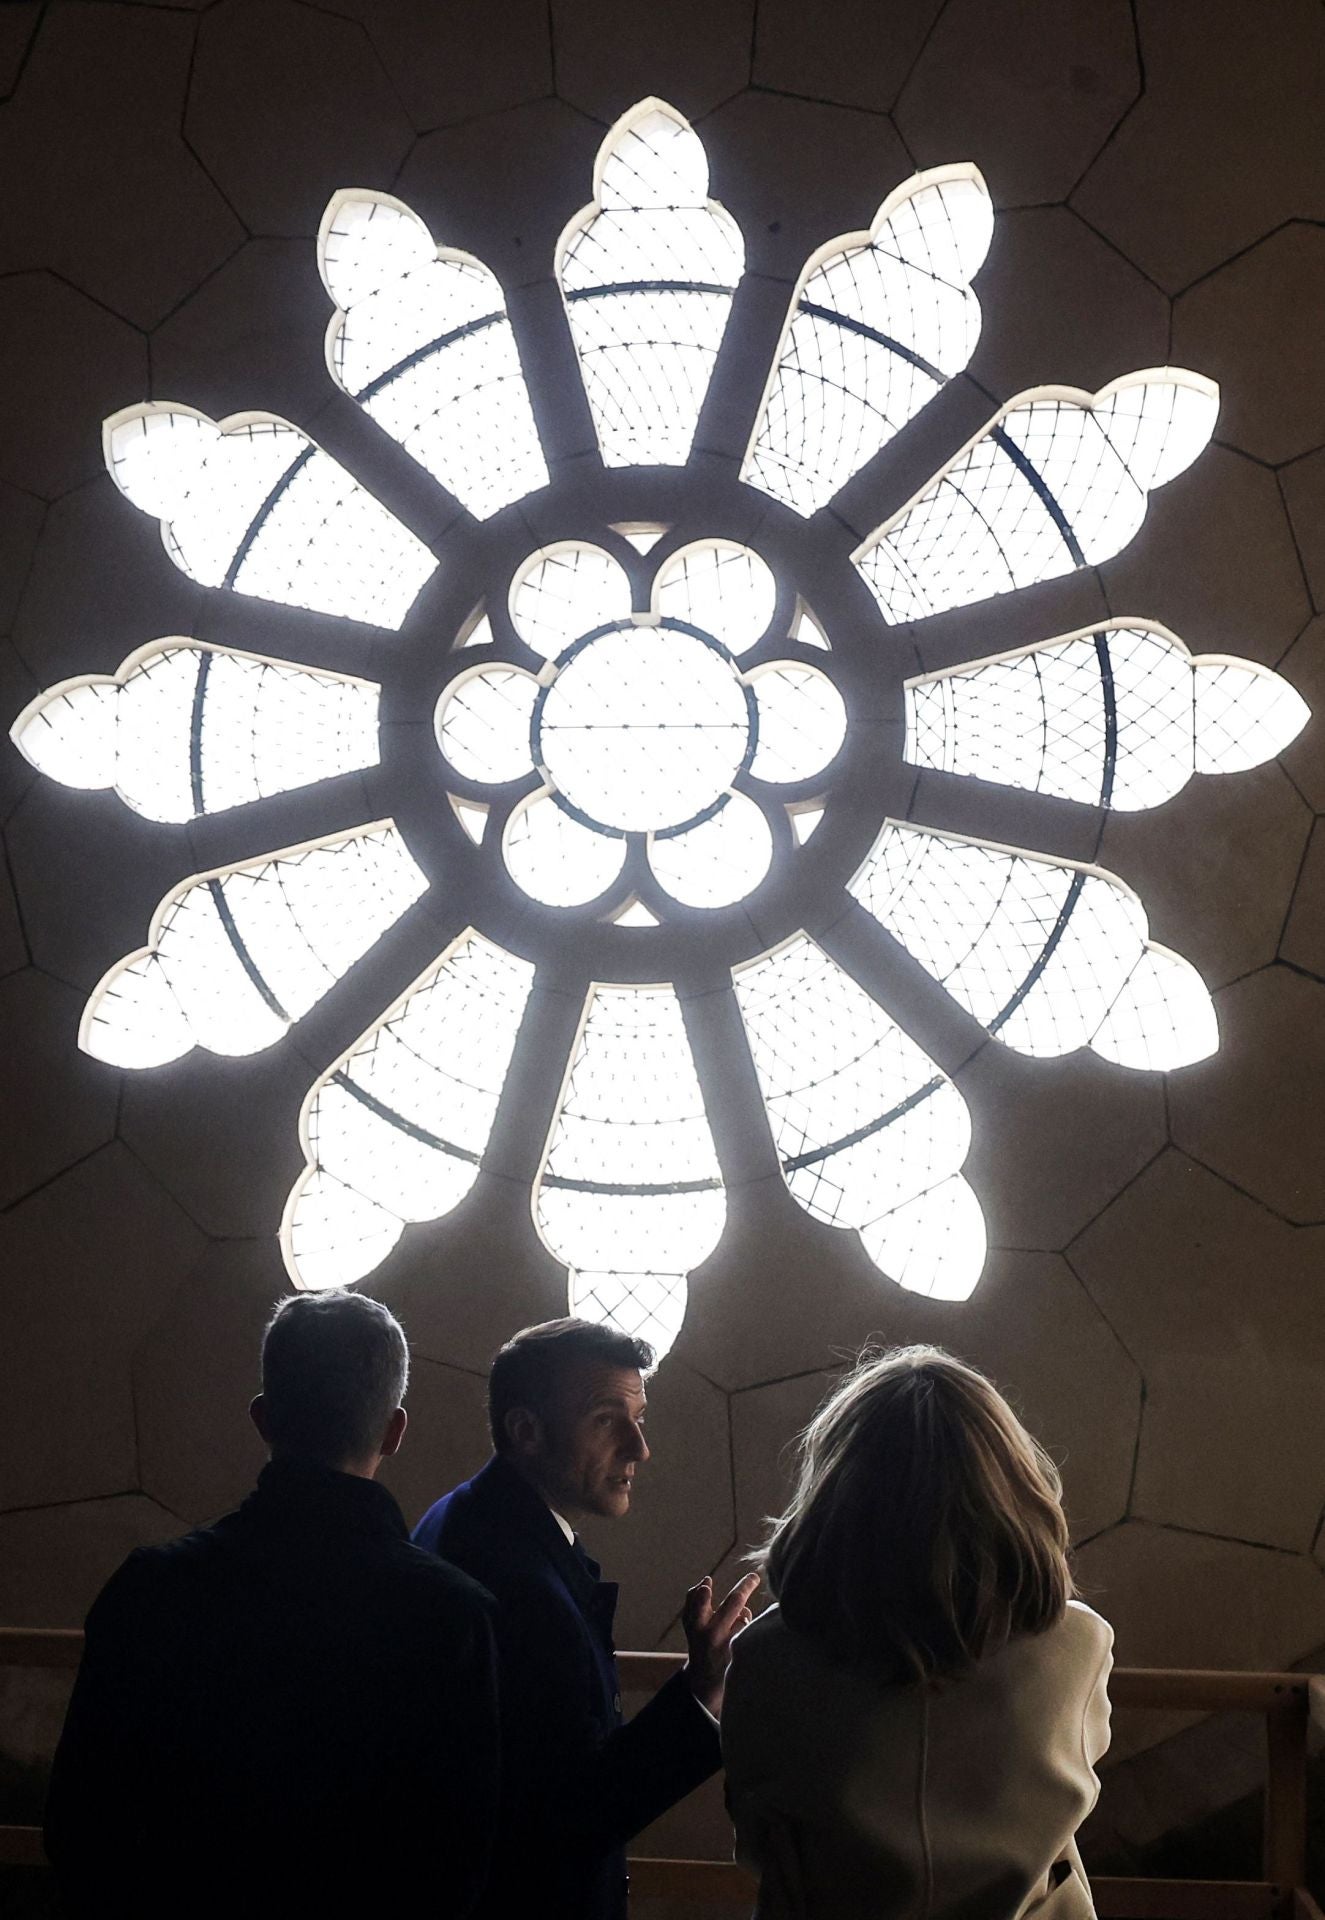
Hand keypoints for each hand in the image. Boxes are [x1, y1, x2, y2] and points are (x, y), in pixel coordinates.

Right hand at [681, 1571, 759, 1717]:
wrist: (705, 1679)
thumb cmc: (699, 1641)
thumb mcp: (689, 1623)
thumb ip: (693, 1600)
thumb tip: (705, 1581)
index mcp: (696, 1625)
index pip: (697, 1606)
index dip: (701, 1596)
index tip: (707, 1584)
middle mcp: (711, 1635)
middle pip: (734, 1602)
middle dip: (746, 1585)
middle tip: (754, 1577)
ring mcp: (728, 1645)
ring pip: (745, 1615)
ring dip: (744, 1614)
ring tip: (736, 1624)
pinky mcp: (740, 1653)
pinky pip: (751, 1631)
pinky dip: (748, 1627)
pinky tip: (744, 1636)